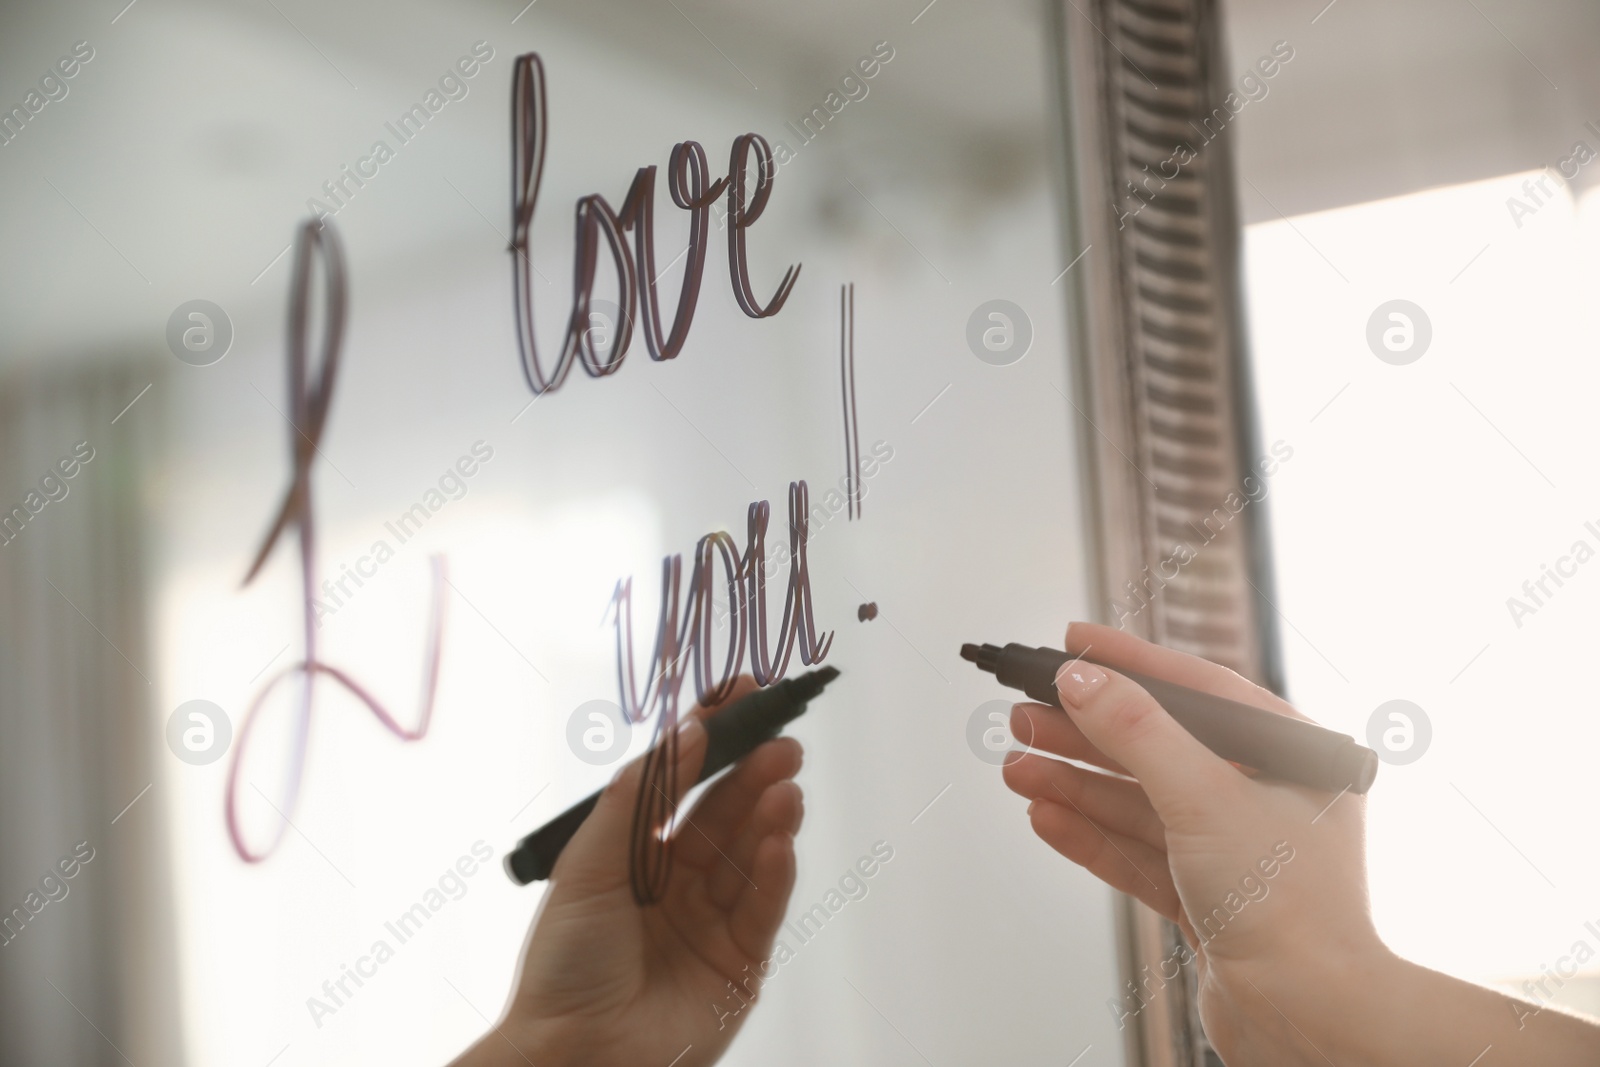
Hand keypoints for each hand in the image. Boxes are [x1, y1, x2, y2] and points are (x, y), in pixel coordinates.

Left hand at [452, 677, 803, 1066]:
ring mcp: (711, 923)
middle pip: (725, 815)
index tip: (742, 694)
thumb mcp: (588, 865)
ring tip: (786, 783)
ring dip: (770, 817)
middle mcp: (676, 883)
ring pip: (750, 857)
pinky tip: (778, 842)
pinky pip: (763, 909)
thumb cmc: (565, 964)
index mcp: (635, 856)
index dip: (713, 740)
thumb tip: (683, 732)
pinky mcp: (739, 965)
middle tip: (782, 741)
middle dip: (754, 774)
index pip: (682, 785)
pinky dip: (774, 873)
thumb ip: (639, 799)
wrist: (573, 1057)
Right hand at [1002, 622, 1379, 1064]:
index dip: (1130, 662)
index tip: (1076, 644)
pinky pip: (1136, 852)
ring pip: (1138, 802)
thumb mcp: (1204, 797)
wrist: (1308, 1020)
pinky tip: (1047, 815)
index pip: (1198, 689)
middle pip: (1157, 746)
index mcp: (1290, 755)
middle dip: (1086, 731)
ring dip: (1075, 784)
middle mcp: (1265, 797)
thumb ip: (1135, 731)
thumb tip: (1083, 679)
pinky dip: (1089, 834)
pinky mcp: (1204, 897)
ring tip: (1019, 766)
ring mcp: (1232, 850)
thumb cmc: (1293, 912)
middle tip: (1027, 712)